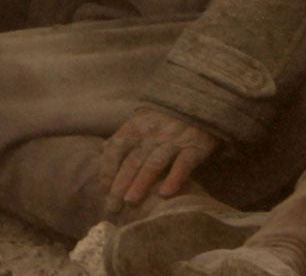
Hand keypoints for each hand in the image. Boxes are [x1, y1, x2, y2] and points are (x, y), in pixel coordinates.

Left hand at [99, 105, 220, 216]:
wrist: (202, 99)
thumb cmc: (167, 115)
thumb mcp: (144, 118)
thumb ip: (126, 135)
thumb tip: (103, 149)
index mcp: (136, 125)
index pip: (116, 148)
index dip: (108, 169)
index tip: (104, 190)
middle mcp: (152, 132)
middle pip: (132, 160)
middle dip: (120, 184)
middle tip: (113, 207)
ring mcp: (174, 139)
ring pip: (154, 163)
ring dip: (141, 183)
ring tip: (130, 202)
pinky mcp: (195, 146)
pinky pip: (183, 164)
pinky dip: (174, 178)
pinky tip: (165, 195)